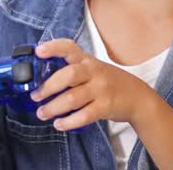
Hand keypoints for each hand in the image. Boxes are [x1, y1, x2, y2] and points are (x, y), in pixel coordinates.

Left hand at [29, 39, 153, 130]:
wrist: (137, 97)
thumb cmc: (109, 82)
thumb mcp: (93, 69)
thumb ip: (72, 70)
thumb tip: (41, 79)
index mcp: (87, 60)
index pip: (69, 48)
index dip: (53, 48)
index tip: (38, 52)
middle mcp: (94, 72)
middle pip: (68, 75)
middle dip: (48, 87)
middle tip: (35, 96)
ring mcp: (101, 89)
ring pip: (73, 98)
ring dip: (53, 108)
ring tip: (42, 113)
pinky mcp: (106, 106)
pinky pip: (84, 115)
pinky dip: (69, 122)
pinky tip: (59, 124)